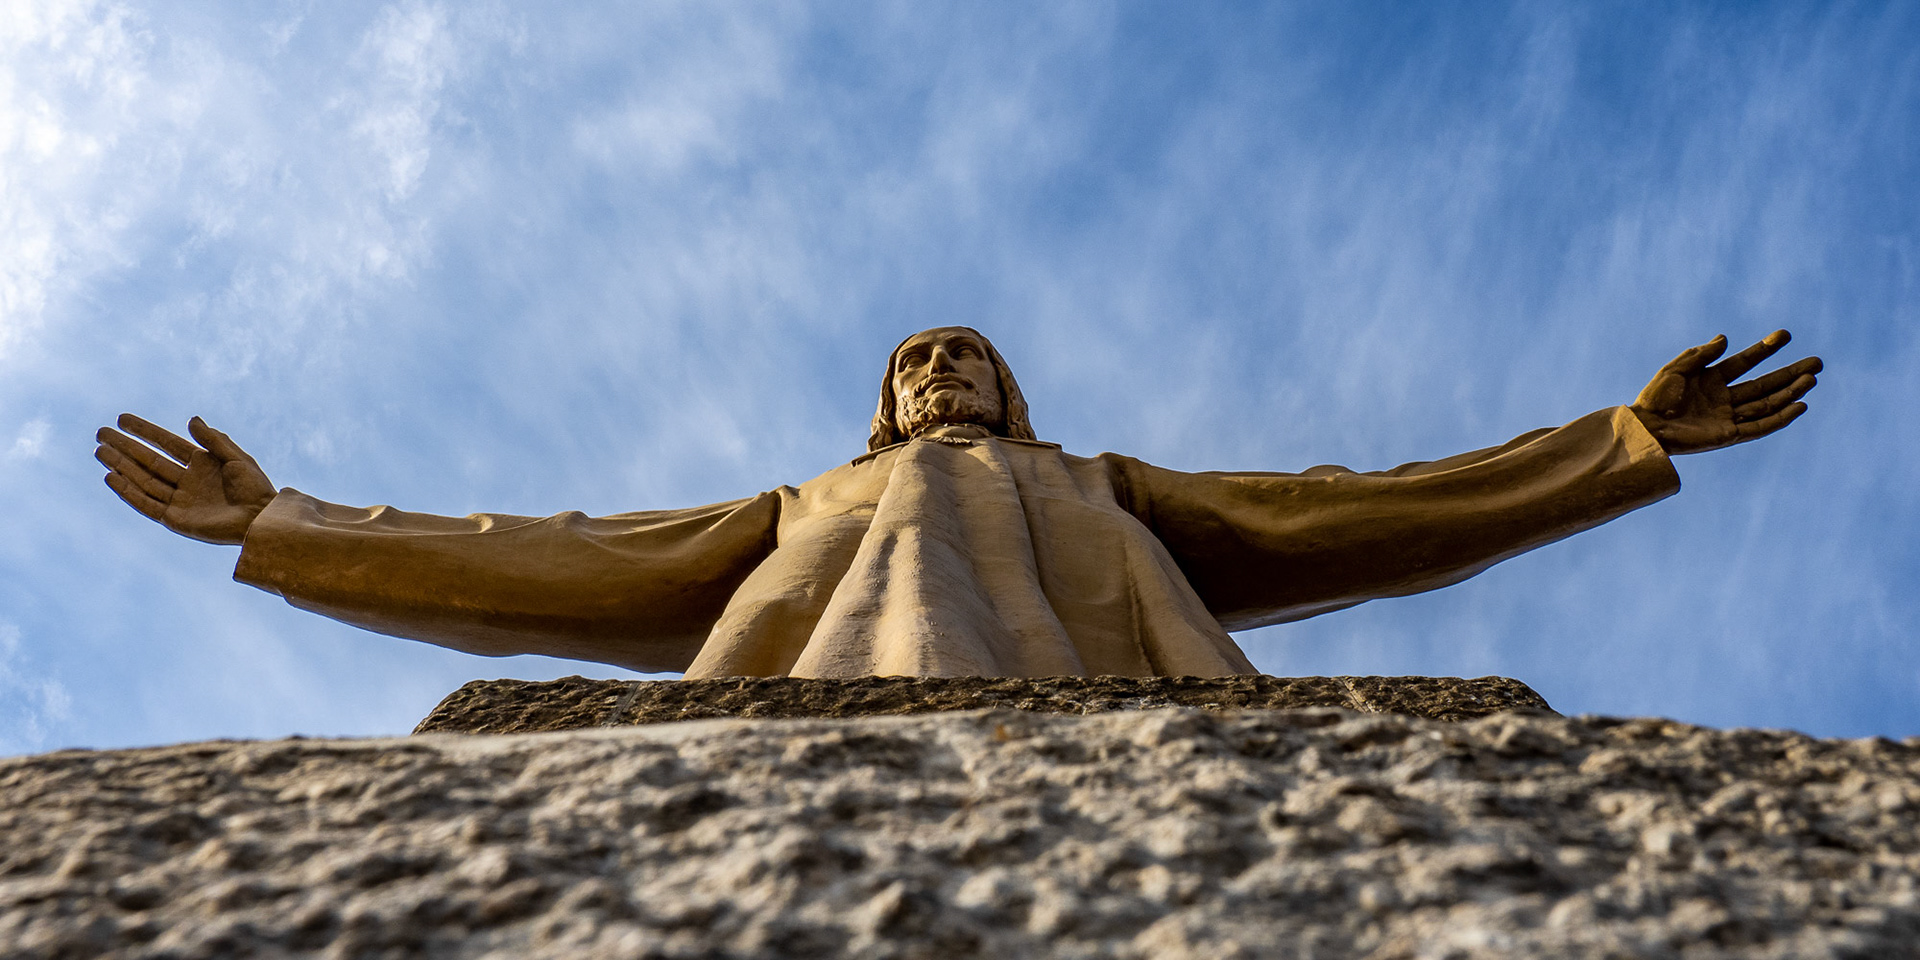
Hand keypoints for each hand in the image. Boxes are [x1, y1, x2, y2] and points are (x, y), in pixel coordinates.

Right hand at [96, 415, 276, 544]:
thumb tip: (192, 419)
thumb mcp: (237, 459)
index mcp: (202, 464)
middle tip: (100, 433)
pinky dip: (128, 491)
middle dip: (125, 447)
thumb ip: (214, 441)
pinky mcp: (174, 519)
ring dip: (121, 466)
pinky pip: (146, 503)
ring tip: (100, 451)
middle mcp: (187, 480)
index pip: (167, 443)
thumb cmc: (256, 489)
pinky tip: (111, 477)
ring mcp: (179, 500)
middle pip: (149, 460)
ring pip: (143, 480)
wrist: (260, 520)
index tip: (122, 419)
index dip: (145, 431)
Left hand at [1631, 330, 1820, 455]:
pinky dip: (1781, 417)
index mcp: (1710, 379)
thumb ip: (1701, 354)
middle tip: (1817, 362)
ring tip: (1812, 379)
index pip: (1744, 362)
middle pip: (1764, 384)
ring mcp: (1727, 417)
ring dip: (1790, 392)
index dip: (1764, 349)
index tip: (1785, 335)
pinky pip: (1760, 426)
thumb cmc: (1655, 398)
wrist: (1646, 427)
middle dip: (1790, 373)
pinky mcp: (1729, 435)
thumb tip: (1725, 338)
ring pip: (1767, 403)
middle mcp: (1722, 398)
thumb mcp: (1676, 369)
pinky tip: (1800, 405)